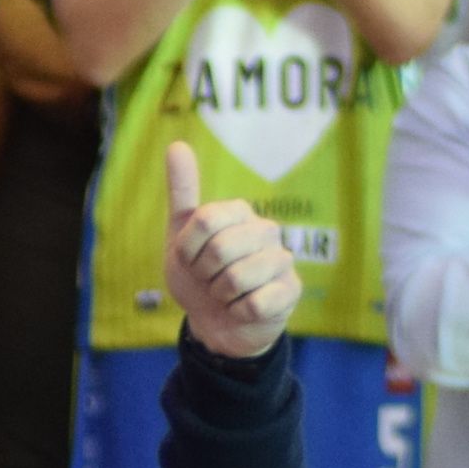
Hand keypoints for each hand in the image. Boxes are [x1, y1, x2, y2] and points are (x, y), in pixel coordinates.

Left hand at [163, 140, 300, 360]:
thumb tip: (177, 144)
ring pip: (237, 278)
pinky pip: (254, 303)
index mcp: (240, 211)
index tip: (190, 260)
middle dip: (204, 275)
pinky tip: (243, 309)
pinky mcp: (291, 291)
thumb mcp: (181, 236)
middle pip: (219, 249)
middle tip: (210, 280)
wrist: (214, 323)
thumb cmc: (199, 277)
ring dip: (221, 296)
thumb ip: (182, 191)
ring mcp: (283, 260)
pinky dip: (238, 312)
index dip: (187, 250)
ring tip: (227, 295)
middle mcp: (266, 230)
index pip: (203, 221)